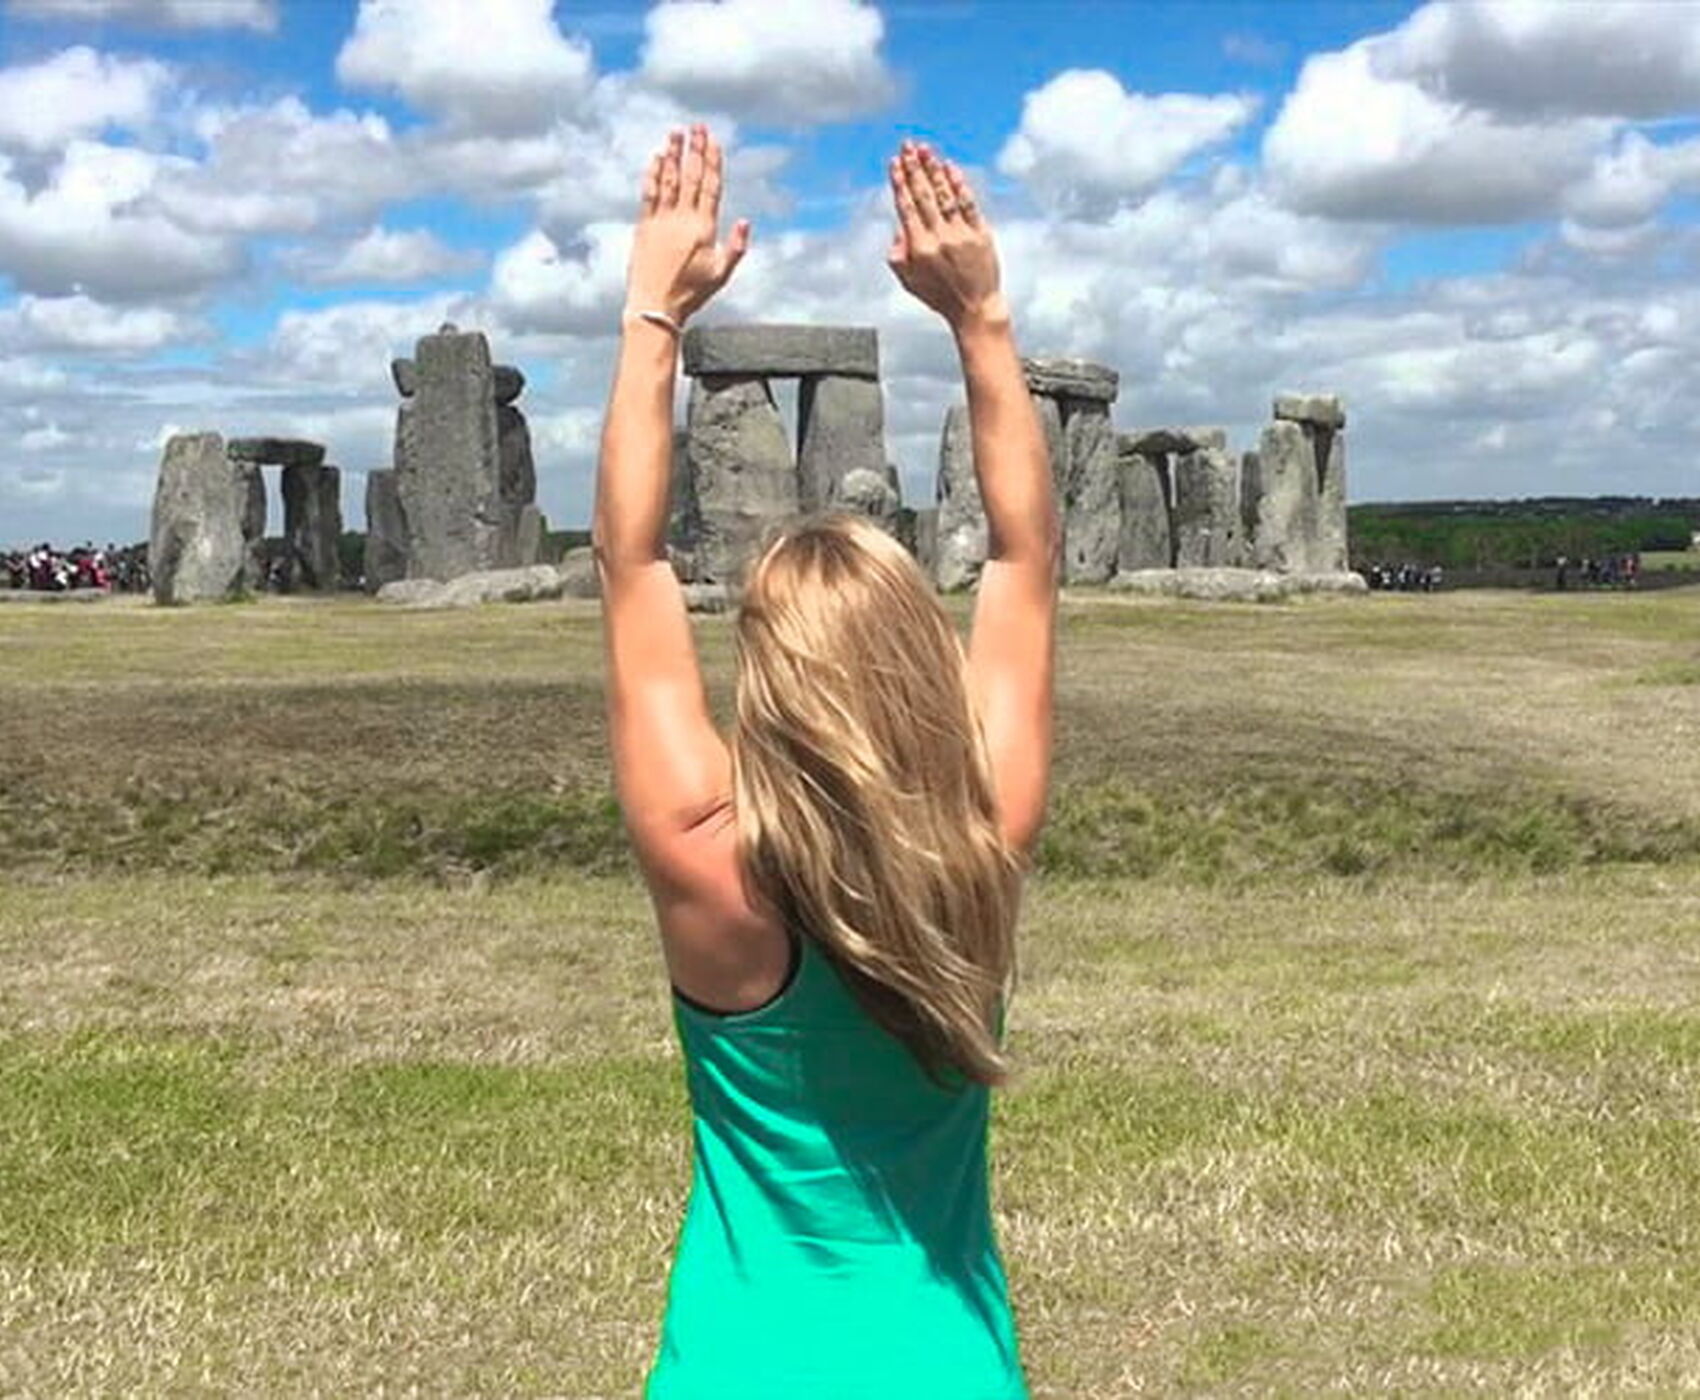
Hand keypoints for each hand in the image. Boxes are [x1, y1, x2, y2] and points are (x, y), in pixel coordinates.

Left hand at [627, 123, 750, 325]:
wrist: (654, 306)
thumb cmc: (690, 294)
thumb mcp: (721, 275)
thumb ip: (736, 247)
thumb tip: (745, 221)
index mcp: (703, 229)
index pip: (710, 187)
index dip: (711, 161)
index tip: (713, 141)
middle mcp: (682, 219)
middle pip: (690, 176)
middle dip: (694, 149)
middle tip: (697, 126)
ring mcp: (661, 220)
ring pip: (668, 179)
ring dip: (673, 153)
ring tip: (676, 132)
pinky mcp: (644, 225)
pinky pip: (649, 193)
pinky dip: (654, 173)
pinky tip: (657, 157)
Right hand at [886, 141, 1006, 331]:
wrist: (975, 308)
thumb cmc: (940, 296)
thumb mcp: (909, 282)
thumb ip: (898, 255)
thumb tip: (898, 228)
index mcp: (919, 248)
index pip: (906, 207)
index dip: (900, 182)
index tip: (895, 162)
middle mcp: (938, 238)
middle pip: (924, 195)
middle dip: (914, 168)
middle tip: (907, 145)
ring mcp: (960, 234)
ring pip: (945, 195)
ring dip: (934, 169)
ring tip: (926, 150)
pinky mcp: (980, 234)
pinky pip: (968, 204)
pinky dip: (959, 184)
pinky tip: (950, 168)